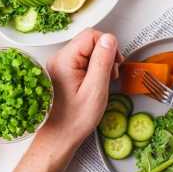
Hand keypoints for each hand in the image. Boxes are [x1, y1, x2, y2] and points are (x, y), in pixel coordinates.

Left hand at [6, 29, 120, 171]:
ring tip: (102, 82)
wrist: (58, 136)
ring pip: (87, 50)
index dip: (108, 46)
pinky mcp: (62, 70)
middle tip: (110, 75)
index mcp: (64, 59)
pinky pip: (81, 60)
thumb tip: (109, 38)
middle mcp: (59, 58)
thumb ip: (102, 61)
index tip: (114, 64)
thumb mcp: (95, 90)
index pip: (91, 35)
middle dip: (105, 55)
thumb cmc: (74, 119)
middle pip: (89, 41)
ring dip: (100, 62)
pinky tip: (95, 83)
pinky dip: (92, 69)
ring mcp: (59, 64)